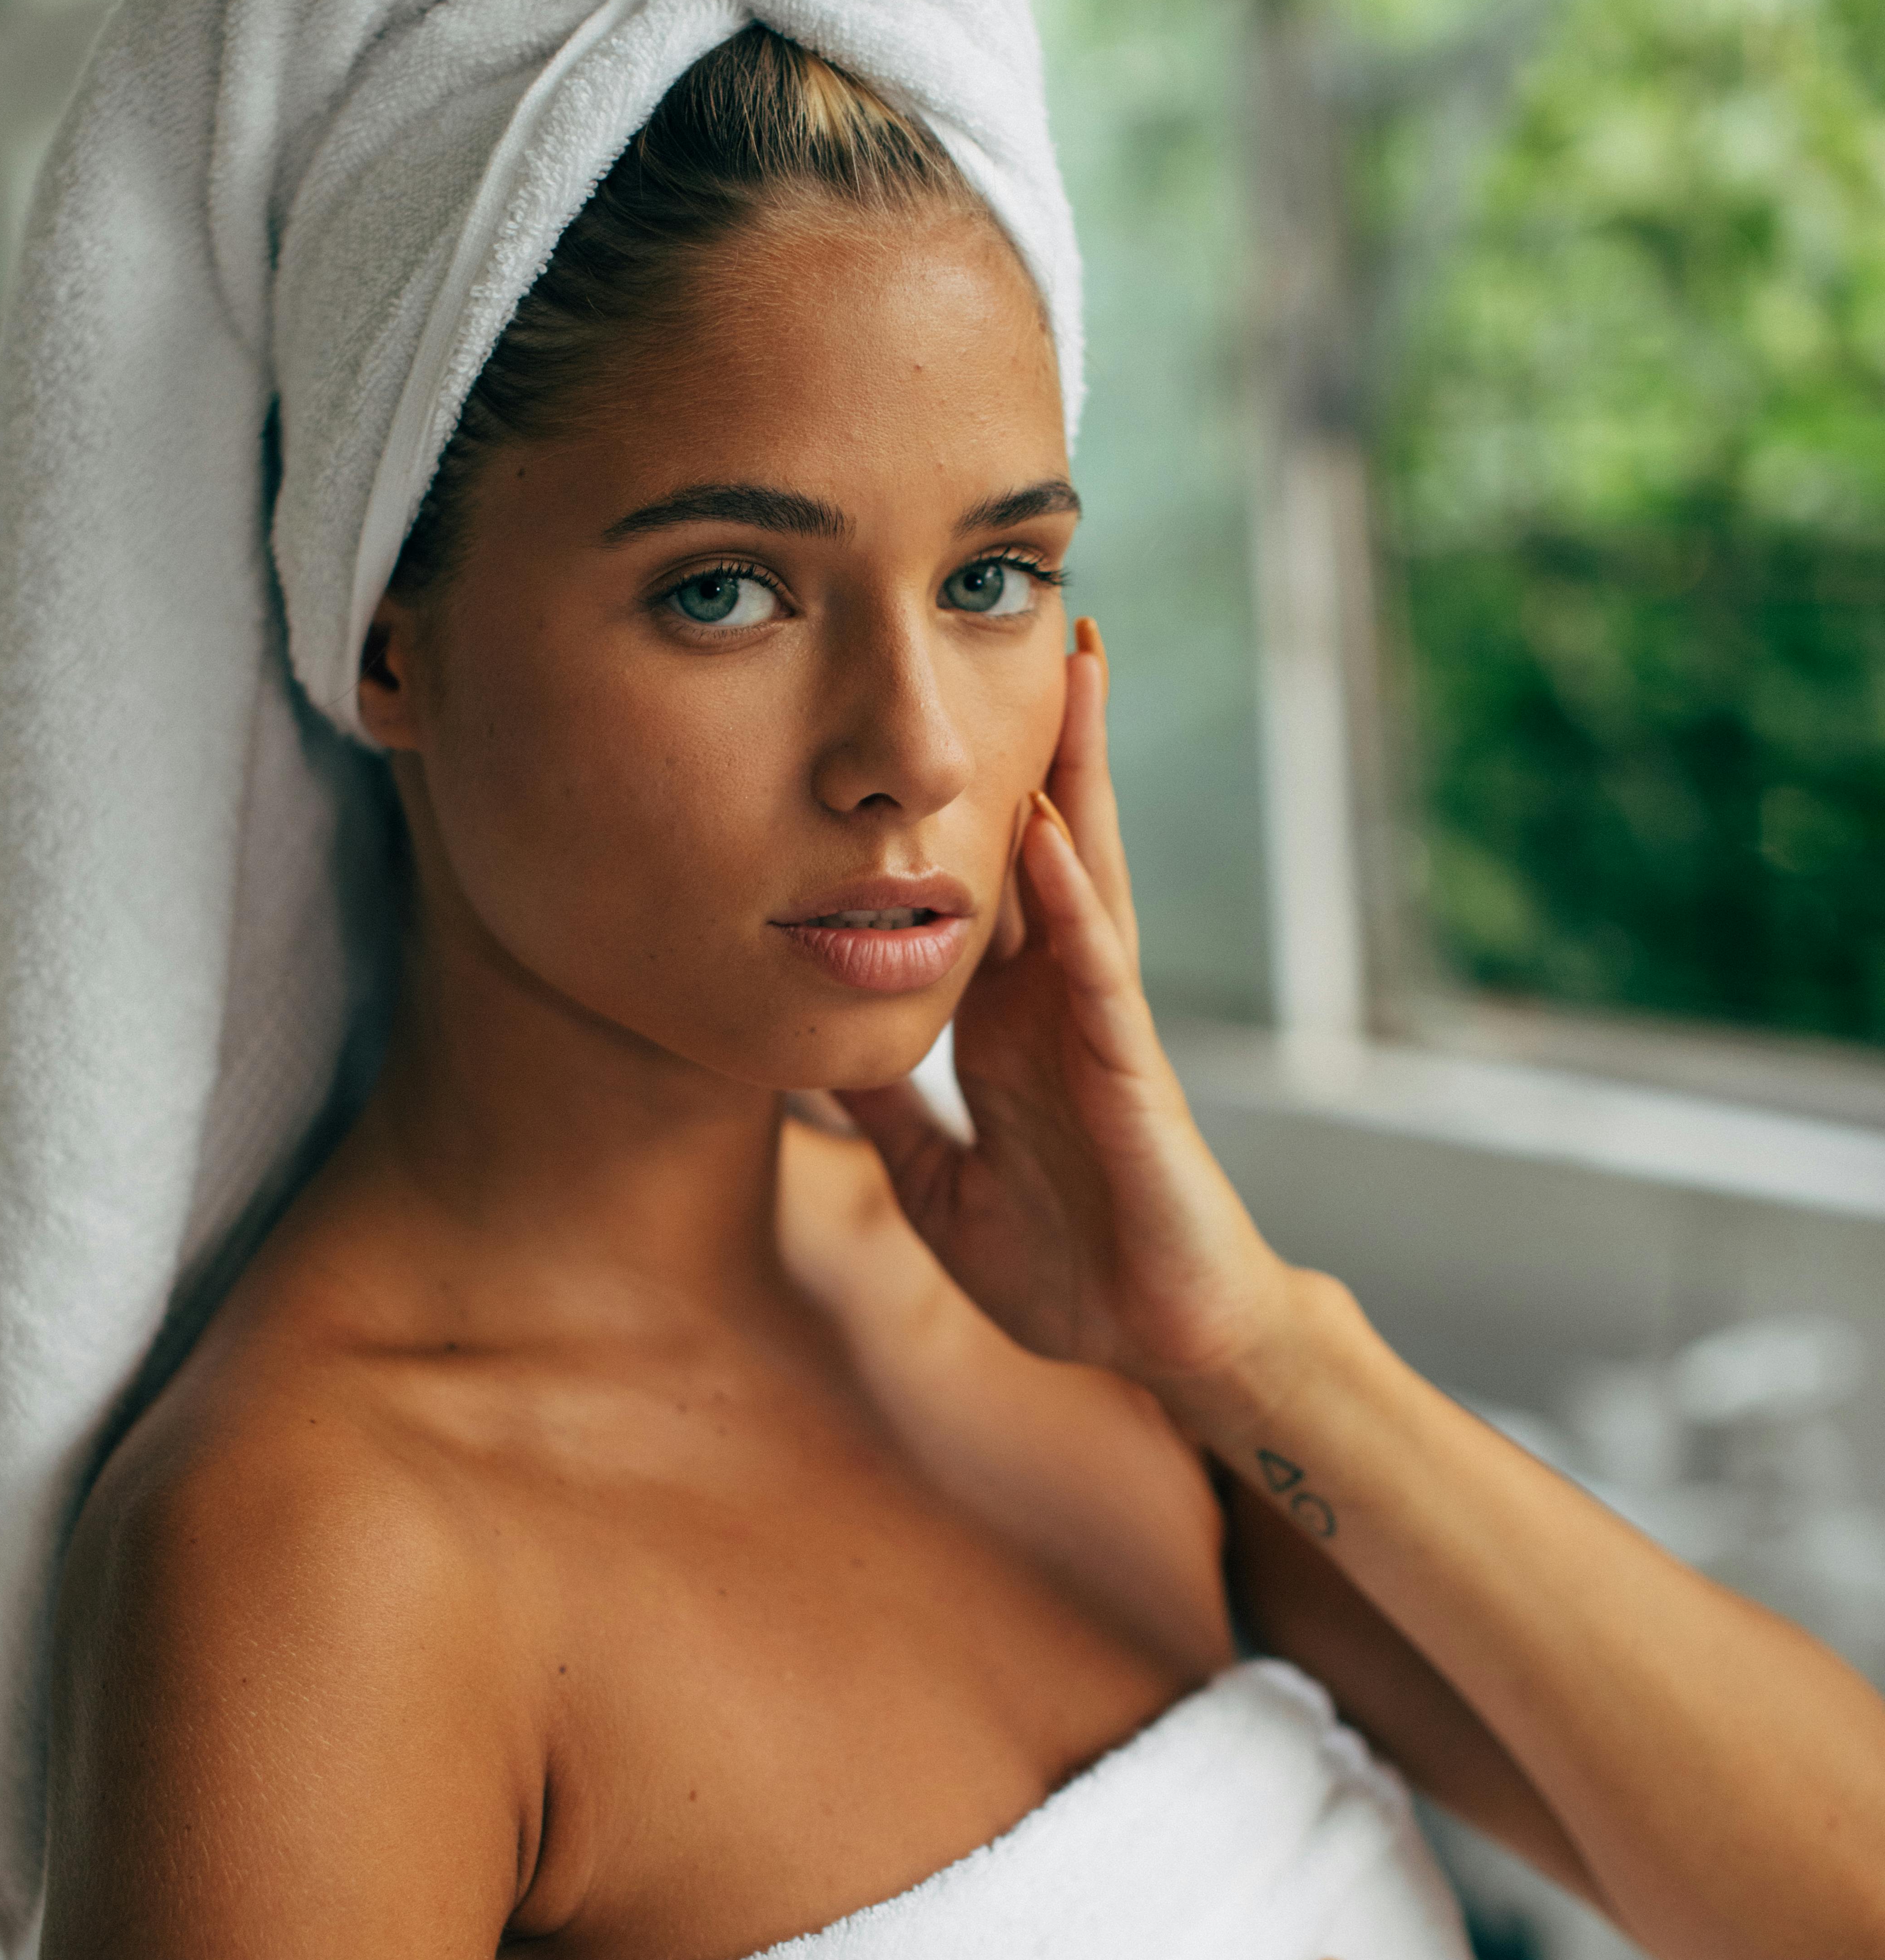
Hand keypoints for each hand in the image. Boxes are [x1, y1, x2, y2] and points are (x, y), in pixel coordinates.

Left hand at [840, 624, 1291, 1404]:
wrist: (1149, 1337)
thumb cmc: (1064, 1261)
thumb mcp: (934, 1179)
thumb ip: (886, 1113)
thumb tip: (810, 1058)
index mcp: (1010, 1020)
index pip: (984, 883)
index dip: (965, 796)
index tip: (940, 706)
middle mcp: (1057, 999)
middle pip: (1045, 843)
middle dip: (1043, 738)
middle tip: (1031, 622)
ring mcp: (1098, 1023)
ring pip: (1084, 873)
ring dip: (1076, 772)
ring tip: (1071, 669)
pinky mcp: (1128, 1069)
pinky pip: (1095, 967)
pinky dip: (1069, 896)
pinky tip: (1045, 828)